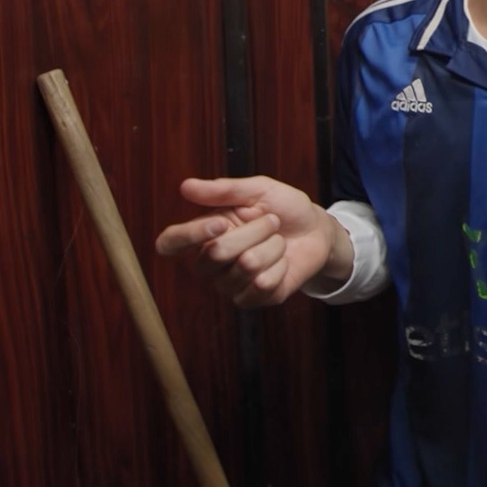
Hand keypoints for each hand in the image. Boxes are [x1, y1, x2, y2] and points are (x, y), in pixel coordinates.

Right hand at [153, 175, 347, 307]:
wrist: (315, 230)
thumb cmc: (283, 208)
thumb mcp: (257, 190)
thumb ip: (223, 190)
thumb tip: (185, 186)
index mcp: (204, 232)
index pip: (170, 243)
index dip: (188, 236)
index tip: (220, 222)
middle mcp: (209, 262)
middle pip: (216, 254)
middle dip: (254, 231)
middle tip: (272, 222)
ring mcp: (228, 284)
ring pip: (246, 267)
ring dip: (272, 247)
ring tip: (277, 241)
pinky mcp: (250, 300)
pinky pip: (263, 284)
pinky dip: (281, 266)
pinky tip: (283, 262)